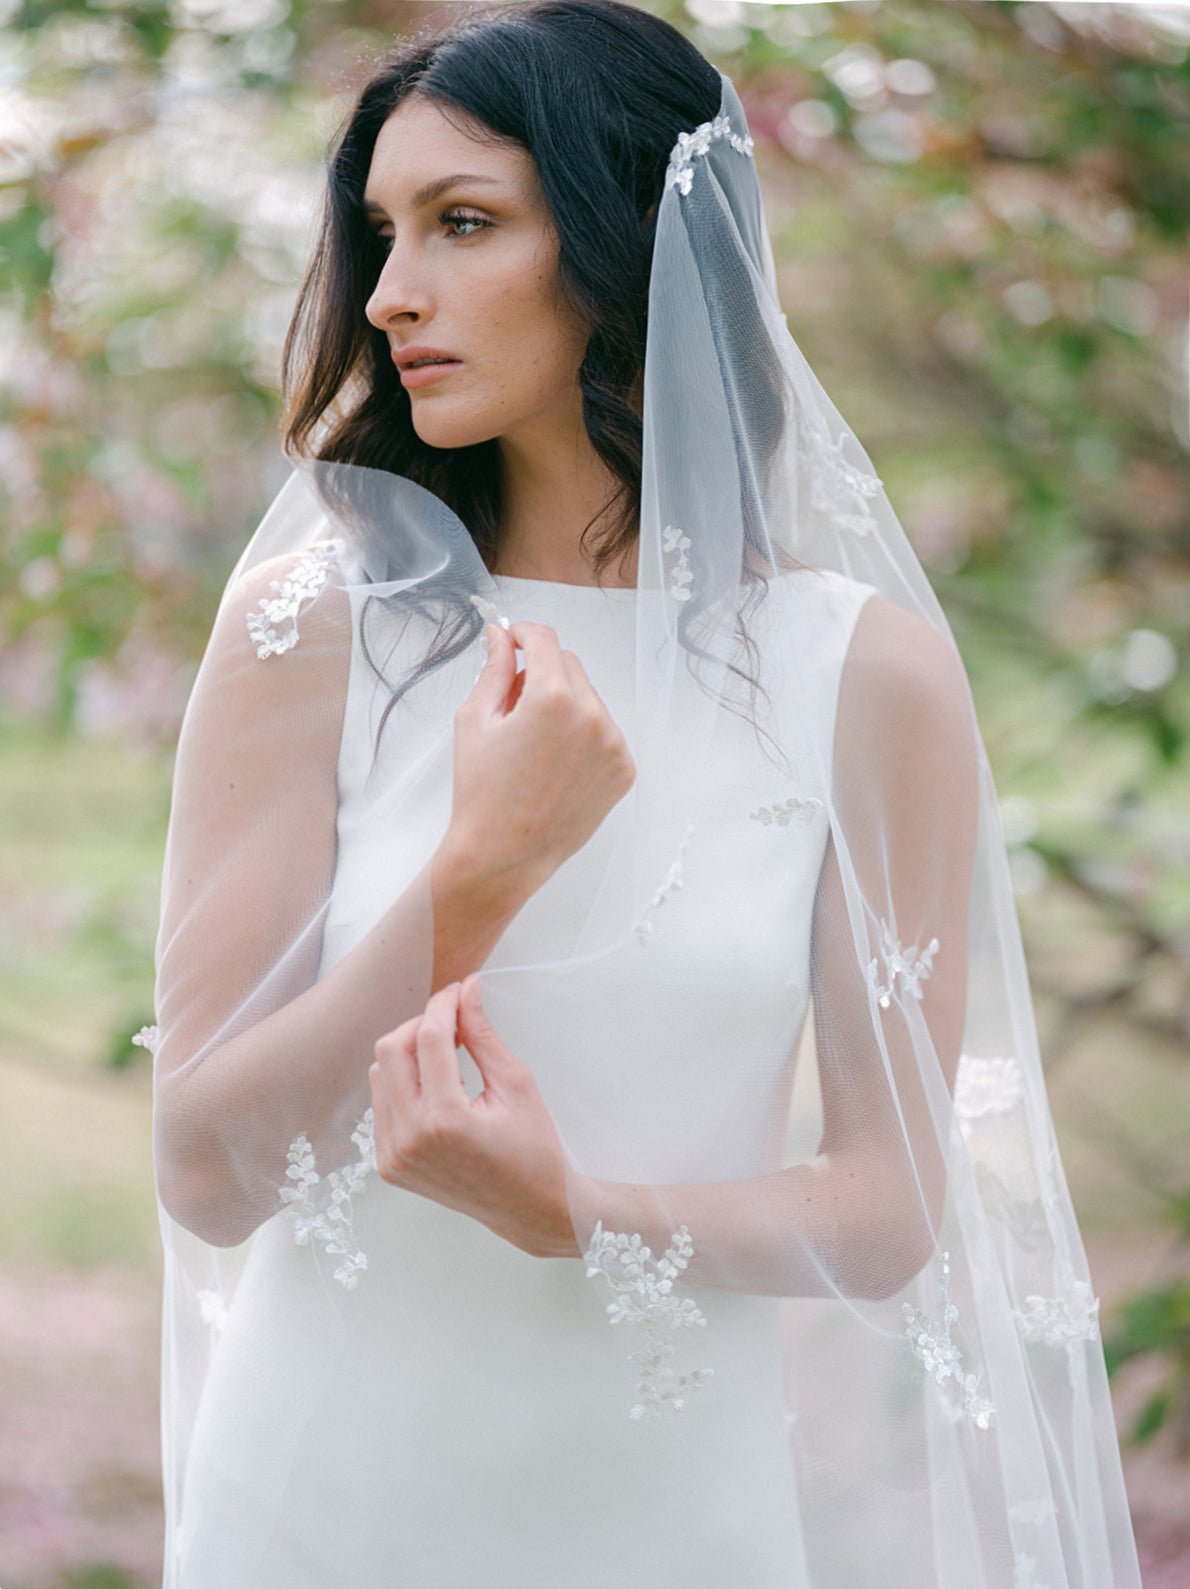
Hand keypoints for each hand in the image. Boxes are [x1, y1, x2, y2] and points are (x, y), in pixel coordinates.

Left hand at [368, 974, 581, 1259]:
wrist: (529, 1208)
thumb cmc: (534, 1148)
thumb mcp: (516, 1084)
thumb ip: (484, 1034)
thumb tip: (468, 989)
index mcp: (445, 1120)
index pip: (428, 1038)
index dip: (444, 1005)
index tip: (459, 991)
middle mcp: (409, 1139)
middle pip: (391, 1049)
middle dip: (420, 1024)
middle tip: (453, 1022)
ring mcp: (393, 1156)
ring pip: (380, 1074)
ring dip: (409, 1053)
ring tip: (447, 1057)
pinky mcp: (388, 1166)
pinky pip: (381, 1104)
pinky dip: (403, 1085)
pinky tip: (436, 1088)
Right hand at [445, 621, 634, 899]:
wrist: (503, 854)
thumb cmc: (481, 792)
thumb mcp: (475, 720)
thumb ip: (493, 669)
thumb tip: (501, 636)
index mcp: (552, 698)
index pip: (544, 640)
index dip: (524, 634)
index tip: (514, 640)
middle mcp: (592, 716)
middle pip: (569, 666)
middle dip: (542, 674)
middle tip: (514, 707)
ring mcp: (613, 744)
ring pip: (590, 699)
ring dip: (565, 706)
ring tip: (535, 746)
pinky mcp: (624, 769)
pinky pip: (605, 732)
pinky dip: (583, 736)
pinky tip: (556, 765)